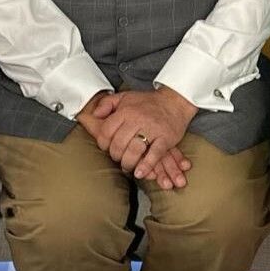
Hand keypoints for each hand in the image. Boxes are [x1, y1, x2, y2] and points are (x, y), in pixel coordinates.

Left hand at [76, 92, 191, 189]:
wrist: (174, 101)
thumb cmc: (147, 102)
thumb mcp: (125, 97)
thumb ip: (107, 103)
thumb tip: (94, 114)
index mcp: (126, 111)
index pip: (107, 131)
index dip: (103, 143)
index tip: (106, 148)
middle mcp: (137, 119)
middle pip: (119, 144)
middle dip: (115, 155)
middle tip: (118, 159)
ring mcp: (152, 129)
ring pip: (134, 151)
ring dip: (128, 163)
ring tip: (127, 167)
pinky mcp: (165, 138)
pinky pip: (154, 154)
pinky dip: (146, 166)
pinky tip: (140, 173)